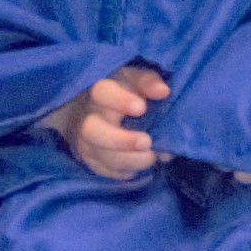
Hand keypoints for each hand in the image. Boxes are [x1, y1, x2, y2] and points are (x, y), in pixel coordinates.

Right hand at [55, 68, 166, 184]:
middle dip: (122, 140)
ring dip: (130, 160)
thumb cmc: (121, 92)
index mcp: (100, 92)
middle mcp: (88, 118)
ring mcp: (86, 142)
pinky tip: (139, 165)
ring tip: (152, 157)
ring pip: (101, 156)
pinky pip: (105, 171)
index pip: (102, 93)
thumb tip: (163, 91)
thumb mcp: (134, 79)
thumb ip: (148, 82)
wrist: (90, 112)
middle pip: (93, 131)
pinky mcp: (91, 160)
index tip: (141, 108)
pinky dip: (124, 171)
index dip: (120, 101)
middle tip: (147, 142)